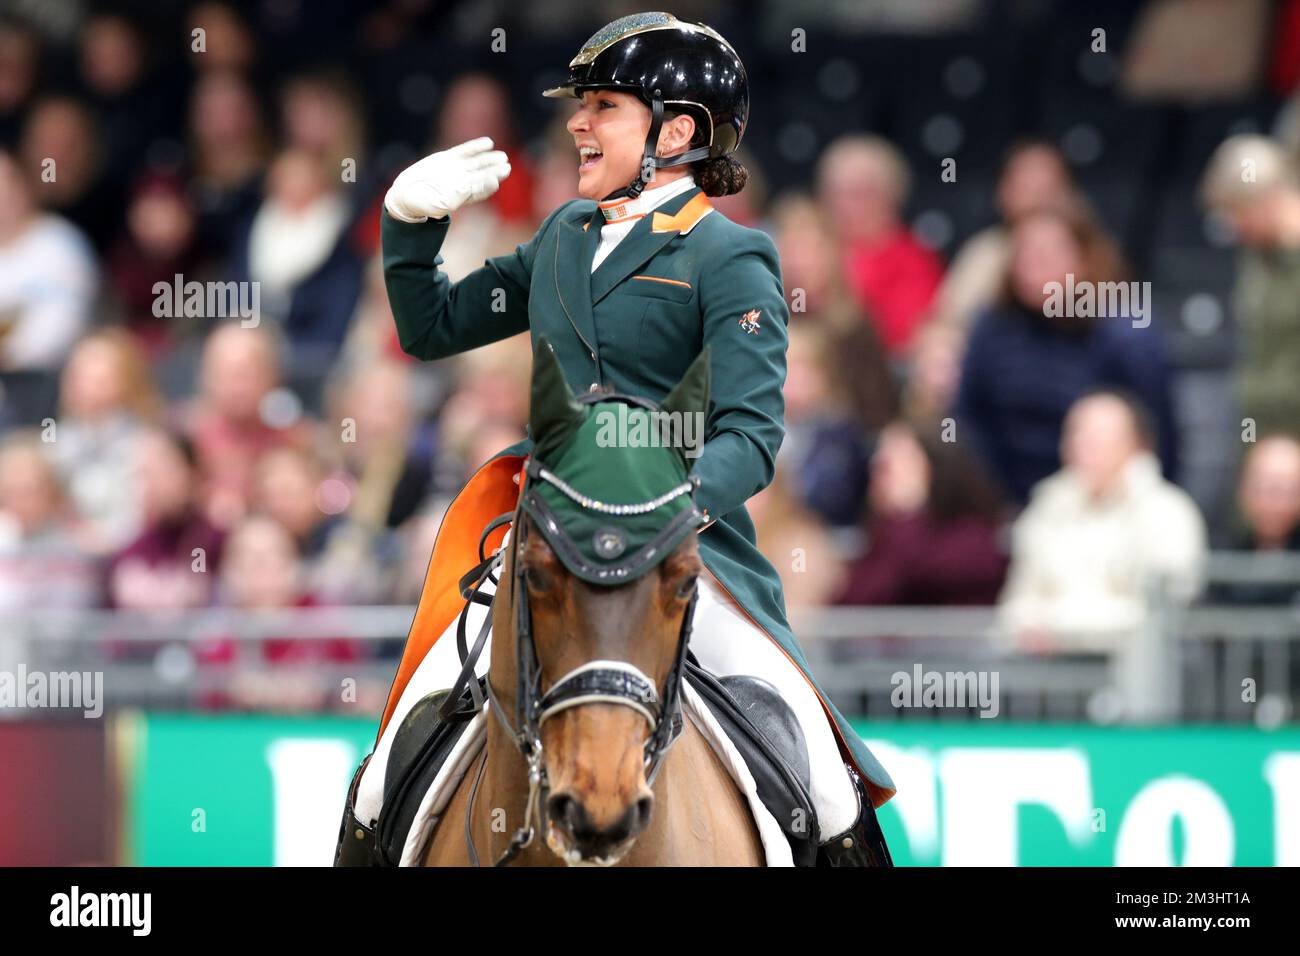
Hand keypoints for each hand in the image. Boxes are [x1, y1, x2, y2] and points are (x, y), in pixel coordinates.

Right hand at [384, 136, 511, 223]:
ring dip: (489, 159)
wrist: (407, 193)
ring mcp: (457, 169)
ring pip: (477, 163)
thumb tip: (462, 194)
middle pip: (483, 176)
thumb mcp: (434, 205)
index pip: (480, 190)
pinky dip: (476, 147)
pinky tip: (488, 142)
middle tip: (506, 167)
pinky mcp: (449, 158)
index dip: (488, 185)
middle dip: (495, 171)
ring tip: (502, 156)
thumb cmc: (421, 203)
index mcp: (462, 196)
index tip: (495, 180)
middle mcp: (463, 182)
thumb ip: (448, 201)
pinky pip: (465, 151)